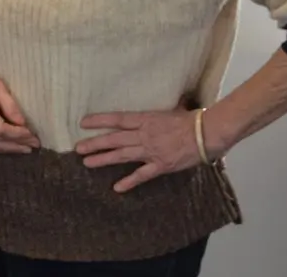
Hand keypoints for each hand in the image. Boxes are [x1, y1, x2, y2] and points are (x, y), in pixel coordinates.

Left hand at [75, 108, 205, 192]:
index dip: (99, 120)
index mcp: (146, 119)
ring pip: (122, 155)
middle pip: (114, 139)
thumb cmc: (193, 118)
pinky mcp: (162, 165)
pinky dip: (130, 181)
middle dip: (95, 143)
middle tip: (77, 148)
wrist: (208, 133)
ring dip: (103, 159)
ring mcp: (152, 151)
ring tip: (87, 163)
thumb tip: (169, 99)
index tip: (83, 122)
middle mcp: (144, 135)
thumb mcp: (173, 108)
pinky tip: (117, 188)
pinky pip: (142, 175)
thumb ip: (163, 109)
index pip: (117, 119)